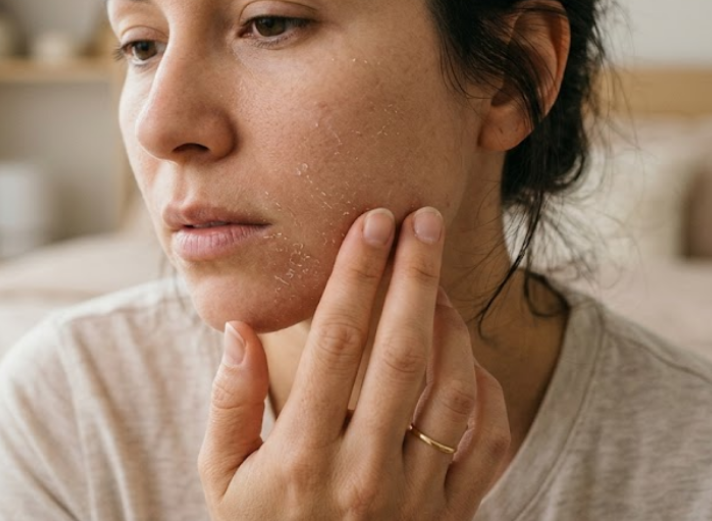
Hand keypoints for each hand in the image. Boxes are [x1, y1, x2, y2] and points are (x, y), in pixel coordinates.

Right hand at [198, 207, 511, 519]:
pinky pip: (489, 441)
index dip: (357, 274)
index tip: (370, 223)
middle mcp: (367, 473)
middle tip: (424, 219)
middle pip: (405, 351)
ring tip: (437, 283)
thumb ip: (229, 404)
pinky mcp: (453, 515)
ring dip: (453, 325)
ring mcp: (418, 497)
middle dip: (417, 274)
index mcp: (305, 457)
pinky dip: (488, 391)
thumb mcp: (222, 480)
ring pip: (455, 390)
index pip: (339, 343)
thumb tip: (240, 328)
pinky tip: (468, 359)